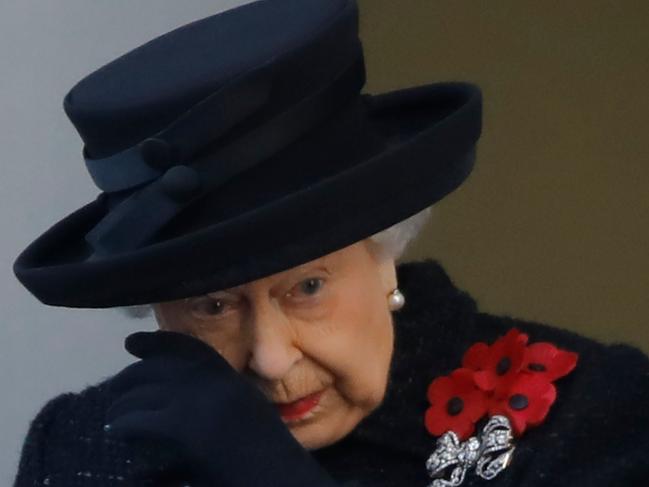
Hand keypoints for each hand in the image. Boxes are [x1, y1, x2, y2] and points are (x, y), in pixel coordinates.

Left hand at [104, 330, 337, 486]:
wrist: (278, 479)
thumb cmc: (266, 458)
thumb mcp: (246, 414)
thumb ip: (218, 399)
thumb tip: (177, 400)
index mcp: (229, 378)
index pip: (187, 347)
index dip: (156, 341)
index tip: (132, 341)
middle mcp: (212, 382)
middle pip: (159, 367)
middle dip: (130, 376)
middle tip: (115, 390)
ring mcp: (197, 402)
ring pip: (143, 394)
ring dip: (121, 407)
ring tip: (113, 420)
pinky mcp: (182, 428)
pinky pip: (138, 421)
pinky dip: (123, 426)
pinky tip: (117, 432)